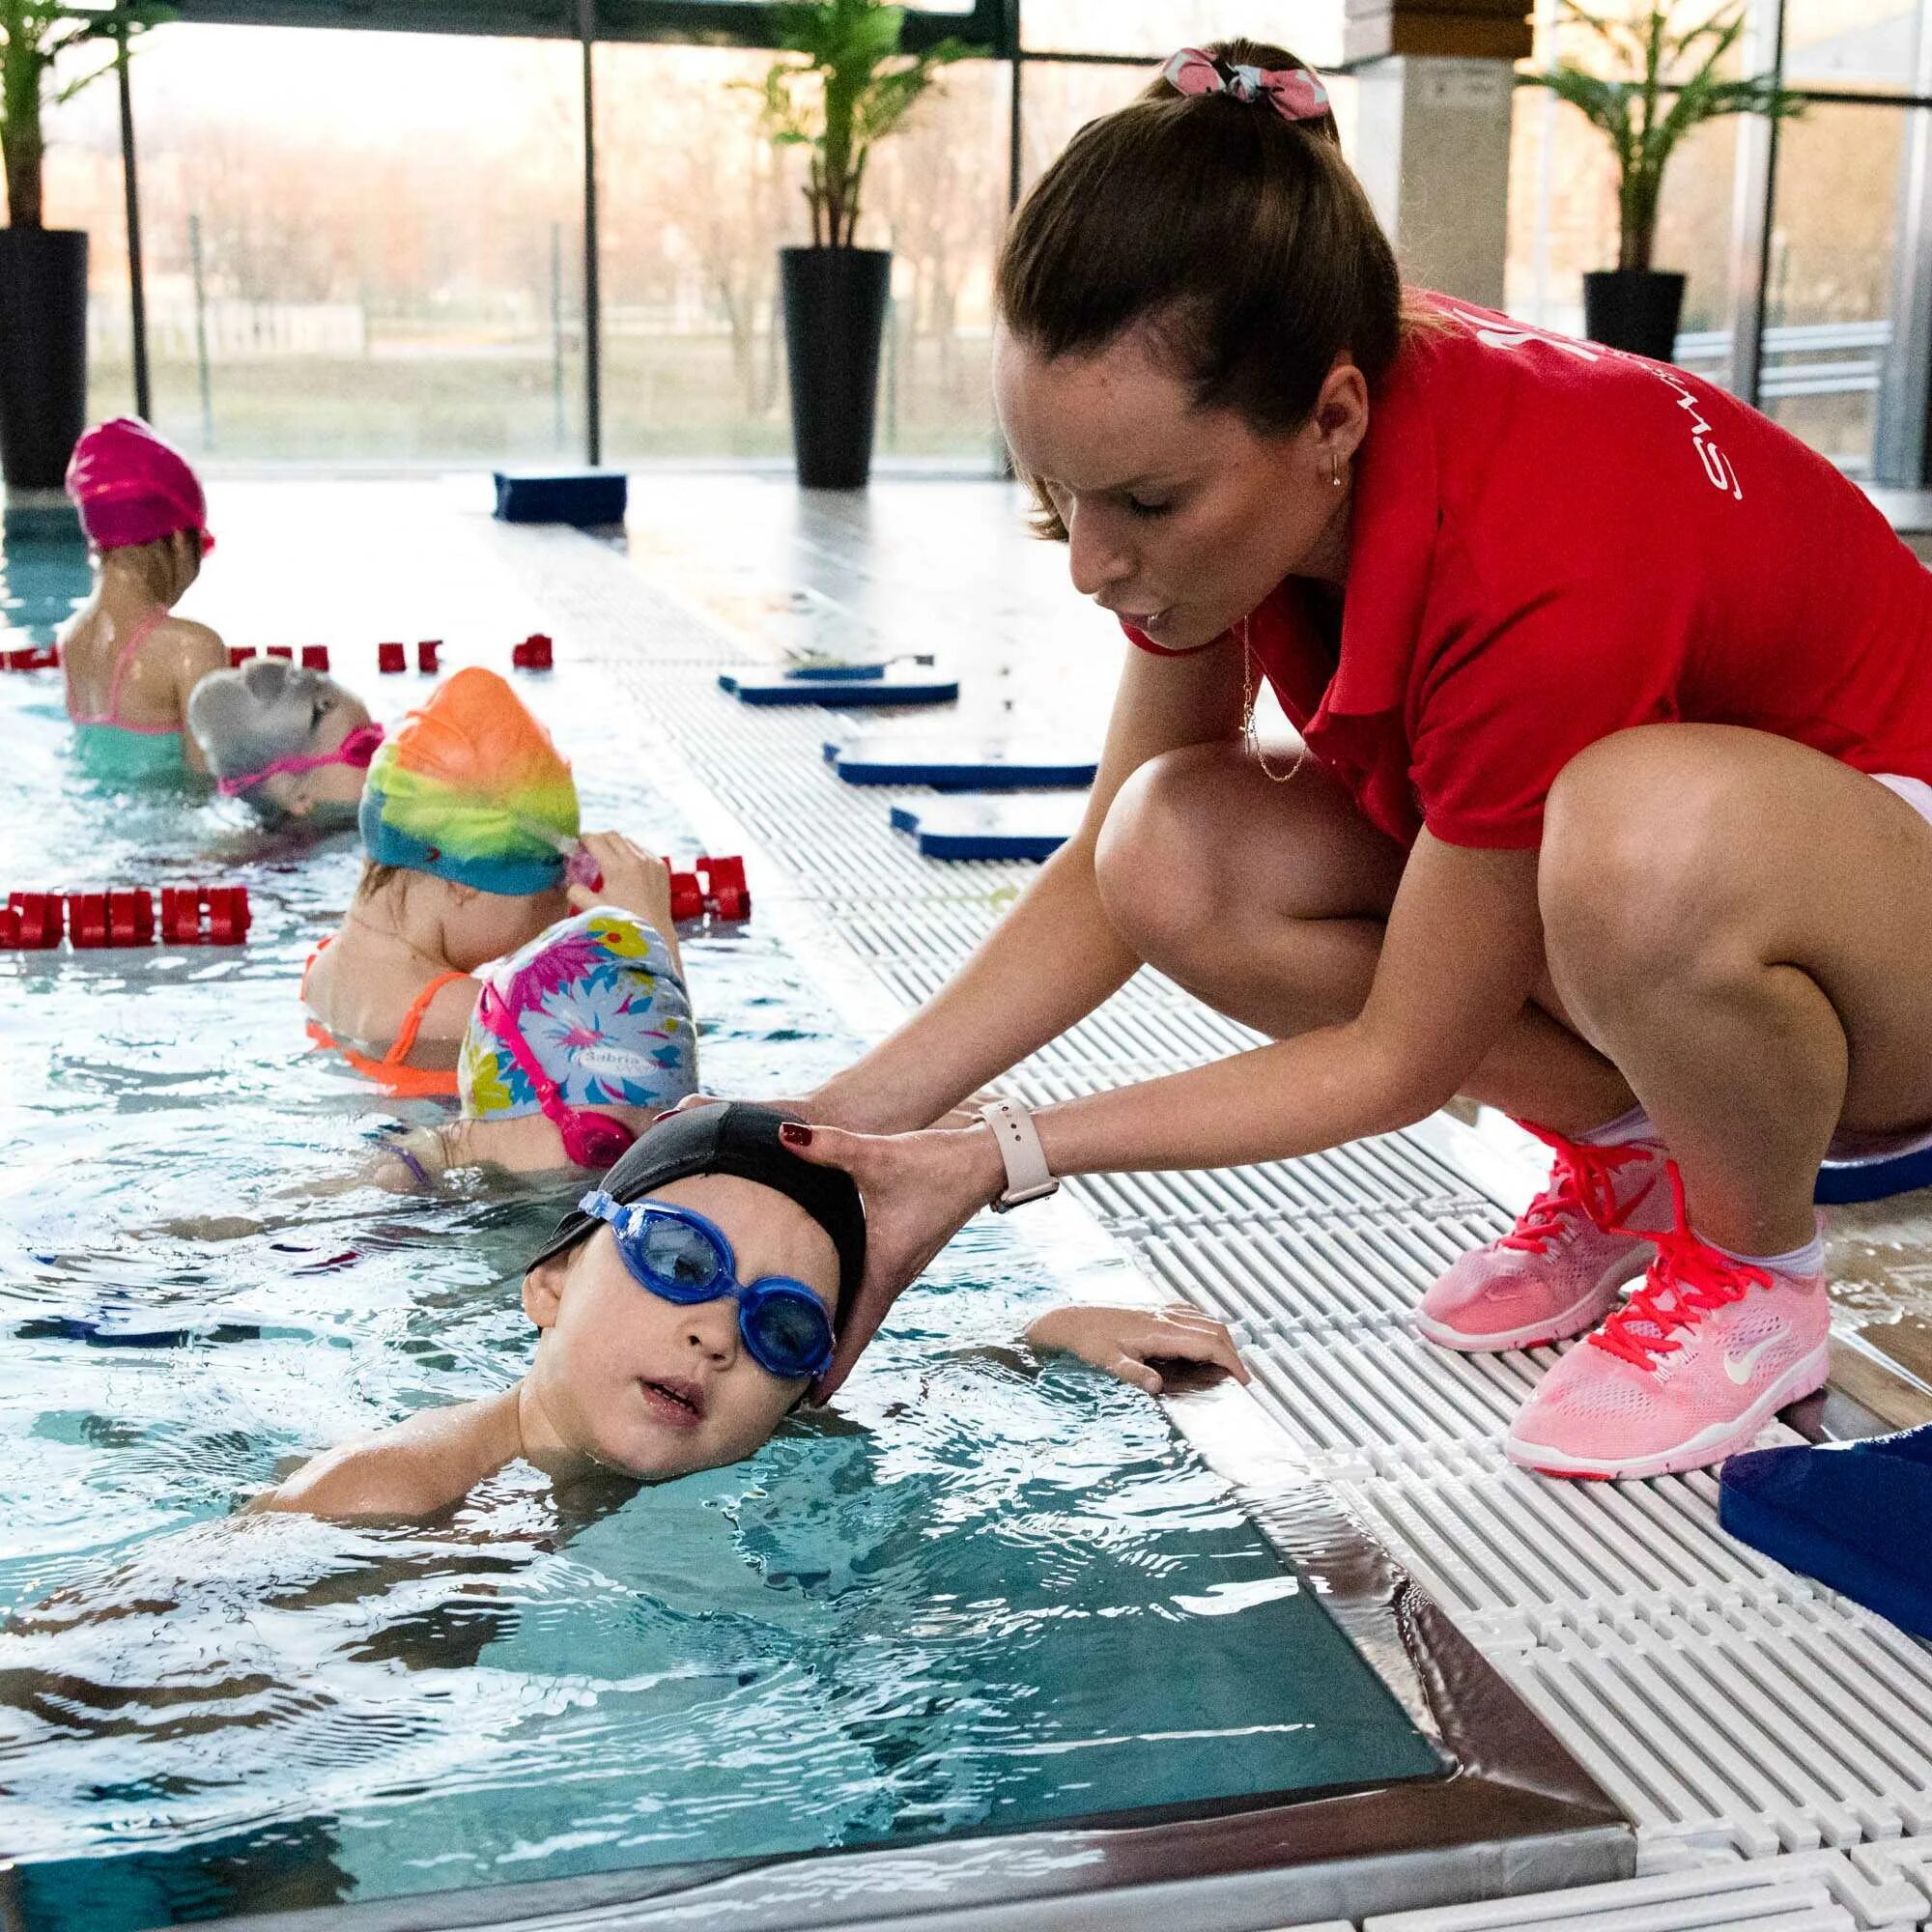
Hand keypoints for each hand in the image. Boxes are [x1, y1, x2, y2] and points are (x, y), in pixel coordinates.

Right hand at [569, 831, 672, 926]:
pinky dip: (632, 853)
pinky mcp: (662, 867)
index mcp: (617, 868)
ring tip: (607, 860)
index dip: (583, 840)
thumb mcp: (592, 908)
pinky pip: (643, 850)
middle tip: (589, 851)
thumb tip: (571, 881)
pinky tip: (627, 868)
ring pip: (629, 841)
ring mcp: (652, 862)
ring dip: (616, 846)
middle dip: (598, 840)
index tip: (577, 846)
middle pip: (612, 836)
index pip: (595, 840)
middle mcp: (637, 860)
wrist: (654, 935)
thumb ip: (576, 891)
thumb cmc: (621, 924)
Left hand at [778, 1119, 1006, 1400]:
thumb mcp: (880, 1154)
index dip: (834, 1365)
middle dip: (829, 1362)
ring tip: (806, 1360)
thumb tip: (783, 1136)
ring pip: (865, 1313)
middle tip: (794, 1394)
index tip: (813, 1400)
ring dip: (840, 1337)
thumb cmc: (938, 1162)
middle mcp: (895, 1275)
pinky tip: (831, 1306)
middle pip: (857, 1331)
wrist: (987, 1159)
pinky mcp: (904, 1251)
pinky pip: (872, 1292)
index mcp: (886, 1267)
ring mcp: (902, 1266)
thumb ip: (830, 1147)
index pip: (856, 1330)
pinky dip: (851, 1310)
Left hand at [1024, 1301, 1250, 1394]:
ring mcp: (1160, 1309)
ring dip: (1221, 1339)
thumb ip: (1132, 1374)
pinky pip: (1191, 1314)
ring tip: (1227, 1364)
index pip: (1209, 1342)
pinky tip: (1202, 1340)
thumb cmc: (1088, 1343)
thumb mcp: (1107, 1363)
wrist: (1070, 1321)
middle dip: (1233, 1352)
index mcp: (1160, 1329)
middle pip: (1214, 1329)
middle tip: (1241, 1379)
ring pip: (1205, 1319)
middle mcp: (1165, 1315)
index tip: (1243, 1381)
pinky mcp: (1154, 1309)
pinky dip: (1205, 1327)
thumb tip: (1156, 1388)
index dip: (1231, 1361)